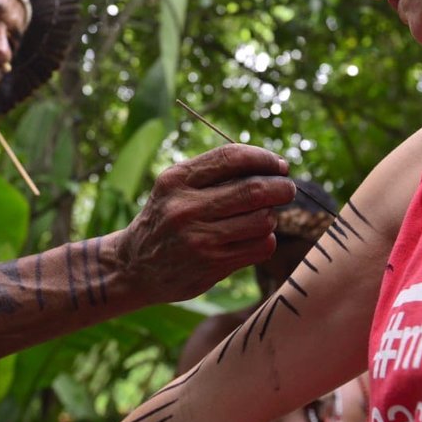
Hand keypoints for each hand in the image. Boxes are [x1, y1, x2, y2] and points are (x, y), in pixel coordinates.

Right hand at [116, 144, 294, 303]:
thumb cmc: (166, 218)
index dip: (264, 158)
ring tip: (261, 217)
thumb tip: (272, 166)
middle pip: (255, 190)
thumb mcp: (175, 186)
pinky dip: (266, 240)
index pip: (232, 157)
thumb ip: (214, 173)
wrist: (134, 265)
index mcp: (177, 179)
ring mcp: (199, 238)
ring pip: (263, 220)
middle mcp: (186, 207)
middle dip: (281, 187)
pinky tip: (253, 238)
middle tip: (287, 189)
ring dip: (271, 217)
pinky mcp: (212, 265)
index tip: (279, 165)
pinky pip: (260, 247)